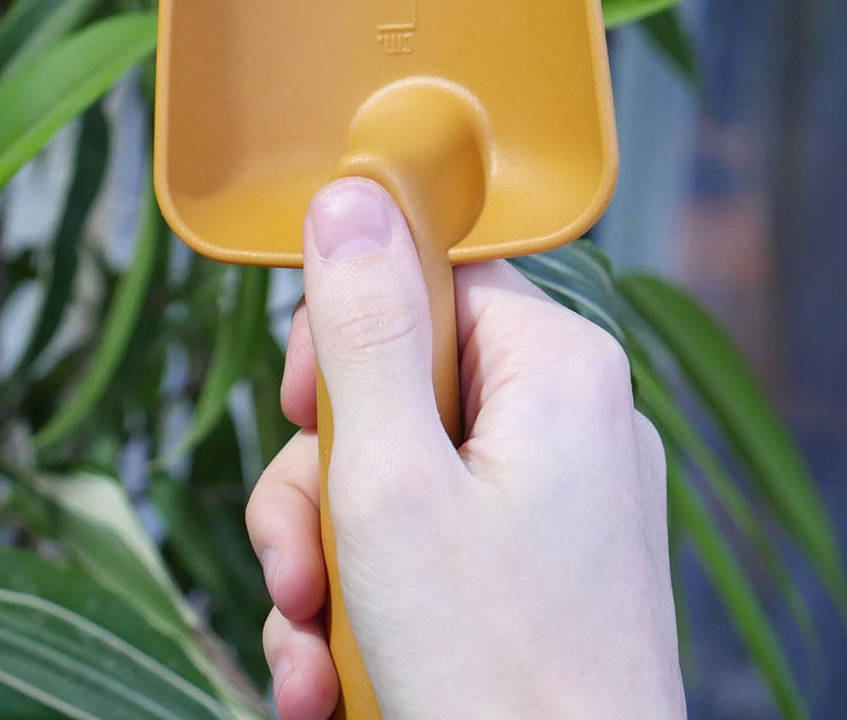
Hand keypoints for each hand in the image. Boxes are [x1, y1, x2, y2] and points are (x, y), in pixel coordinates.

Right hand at [245, 179, 684, 719]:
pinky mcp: (529, 575)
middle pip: (390, 386)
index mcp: (555, 369)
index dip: (343, 334)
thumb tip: (347, 195)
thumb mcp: (389, 480)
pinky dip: (362, 604)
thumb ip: (362, 329)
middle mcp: (566, 423)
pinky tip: (329, 677)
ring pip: (388, 476)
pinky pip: (421, 543)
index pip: (424, 274)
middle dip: (316, 481)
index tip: (303, 408)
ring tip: (309, 644)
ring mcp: (552, 506)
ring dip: (321, 560)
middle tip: (302, 559)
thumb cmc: (494, 675)